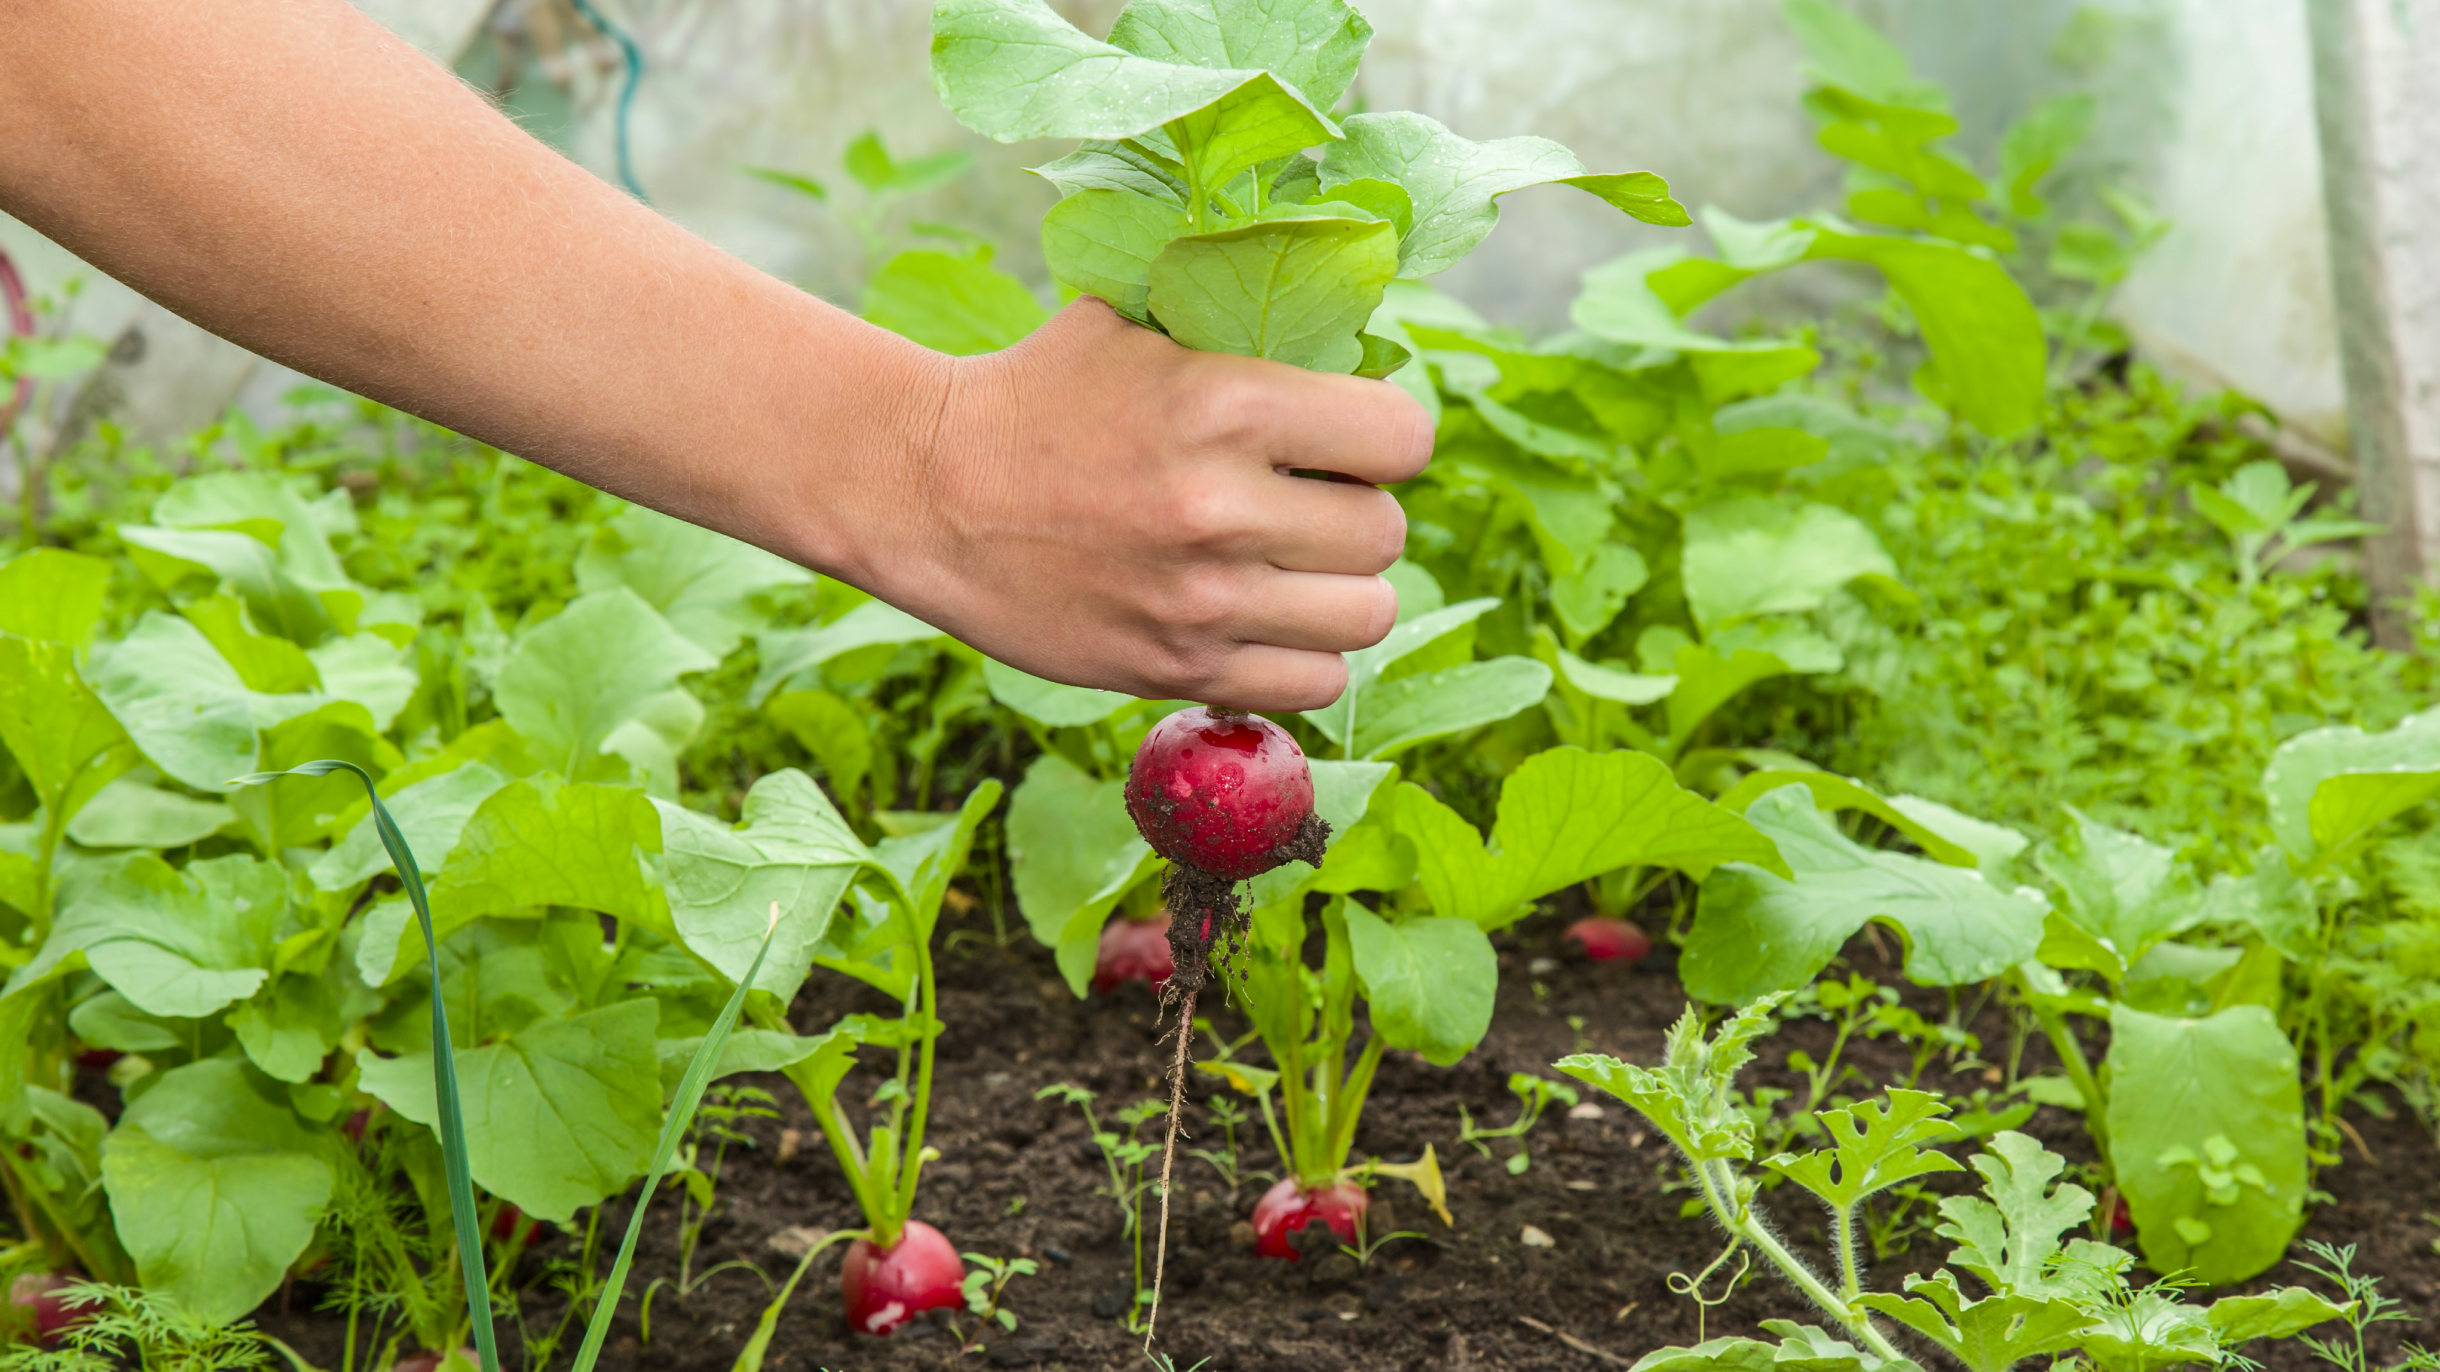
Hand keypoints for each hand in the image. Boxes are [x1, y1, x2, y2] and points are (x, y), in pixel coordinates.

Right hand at [830, 299, 1432, 711]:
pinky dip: (1305, 656)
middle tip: (1311, 502)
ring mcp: (1200, 600)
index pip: (1403, 437)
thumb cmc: (1042, 391)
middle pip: (1386, 532)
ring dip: (1341, 589)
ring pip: (1366, 616)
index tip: (1353, 438)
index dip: (1388, 435)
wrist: (926, 489)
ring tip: (1296, 564)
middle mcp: (1221, 507)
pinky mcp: (1174, 667)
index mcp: (1226, 401)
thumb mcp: (1137, 321)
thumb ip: (1241, 319)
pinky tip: (1265, 619)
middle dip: (1358, 511)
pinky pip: (1313, 683)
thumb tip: (1355, 319)